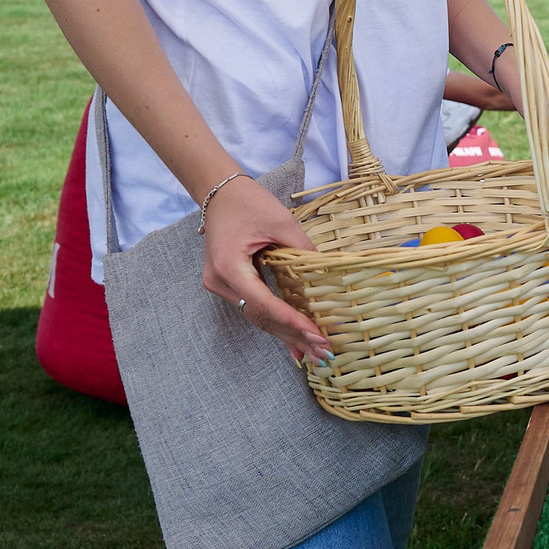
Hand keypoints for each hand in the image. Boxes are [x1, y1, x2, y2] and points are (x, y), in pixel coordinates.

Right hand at [200, 176, 330, 362]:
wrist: (220, 194)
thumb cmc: (249, 203)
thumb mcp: (281, 222)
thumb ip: (302, 251)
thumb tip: (328, 274)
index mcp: (229, 268)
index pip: (264, 303)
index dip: (292, 321)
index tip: (317, 335)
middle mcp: (219, 283)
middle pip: (260, 317)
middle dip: (293, 336)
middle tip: (323, 354)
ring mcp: (220, 286)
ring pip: (257, 316)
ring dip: (286, 334)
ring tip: (313, 354)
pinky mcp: (228, 284)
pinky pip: (254, 307)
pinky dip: (276, 322)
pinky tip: (294, 342)